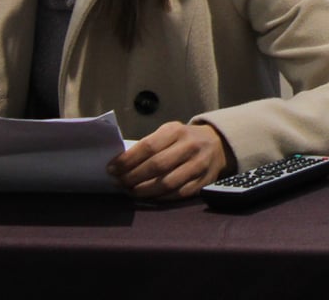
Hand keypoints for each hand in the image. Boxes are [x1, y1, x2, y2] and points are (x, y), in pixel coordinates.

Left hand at [108, 121, 229, 199]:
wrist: (217, 144)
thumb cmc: (184, 139)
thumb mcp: (169, 132)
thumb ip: (150, 144)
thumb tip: (121, 164)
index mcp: (177, 131)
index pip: (147, 146)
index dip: (127, 160)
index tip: (111, 169)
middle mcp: (189, 146)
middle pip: (156, 166)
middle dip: (133, 177)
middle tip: (118, 183)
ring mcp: (198, 165)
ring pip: (167, 183)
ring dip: (144, 190)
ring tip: (130, 191)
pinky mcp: (203, 182)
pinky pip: (178, 194)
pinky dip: (160, 198)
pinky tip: (149, 197)